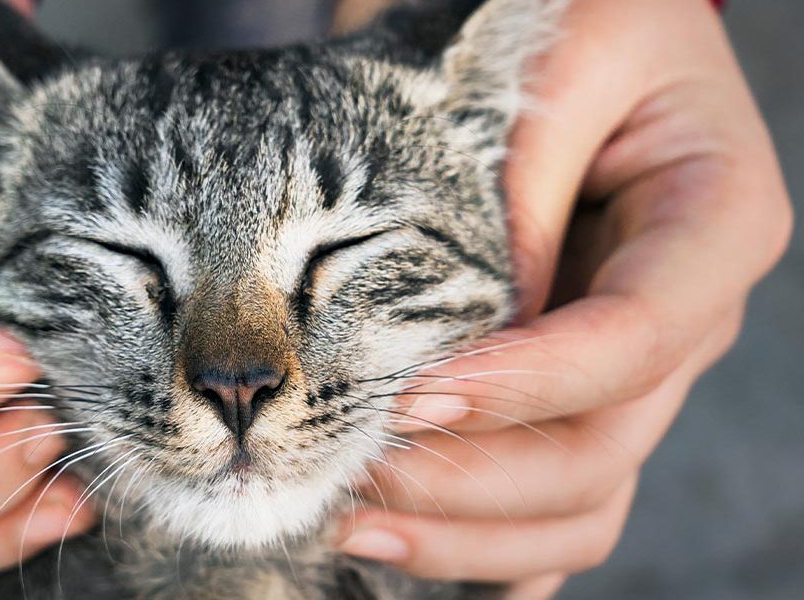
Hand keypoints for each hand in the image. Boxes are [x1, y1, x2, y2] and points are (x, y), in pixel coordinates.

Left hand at [337, 0, 791, 596]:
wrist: (577, 28)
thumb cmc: (577, 19)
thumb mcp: (561, 64)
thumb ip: (524, 188)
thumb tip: (468, 337)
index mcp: (713, 229)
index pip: (633, 342)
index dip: (527, 386)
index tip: (412, 396)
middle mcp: (683, 317)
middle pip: (600, 448)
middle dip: (472, 477)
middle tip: (348, 473)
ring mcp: (635, 370)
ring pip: (580, 499)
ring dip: (468, 533)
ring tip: (350, 523)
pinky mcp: (579, 392)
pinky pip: (559, 504)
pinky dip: (493, 549)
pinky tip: (416, 562)